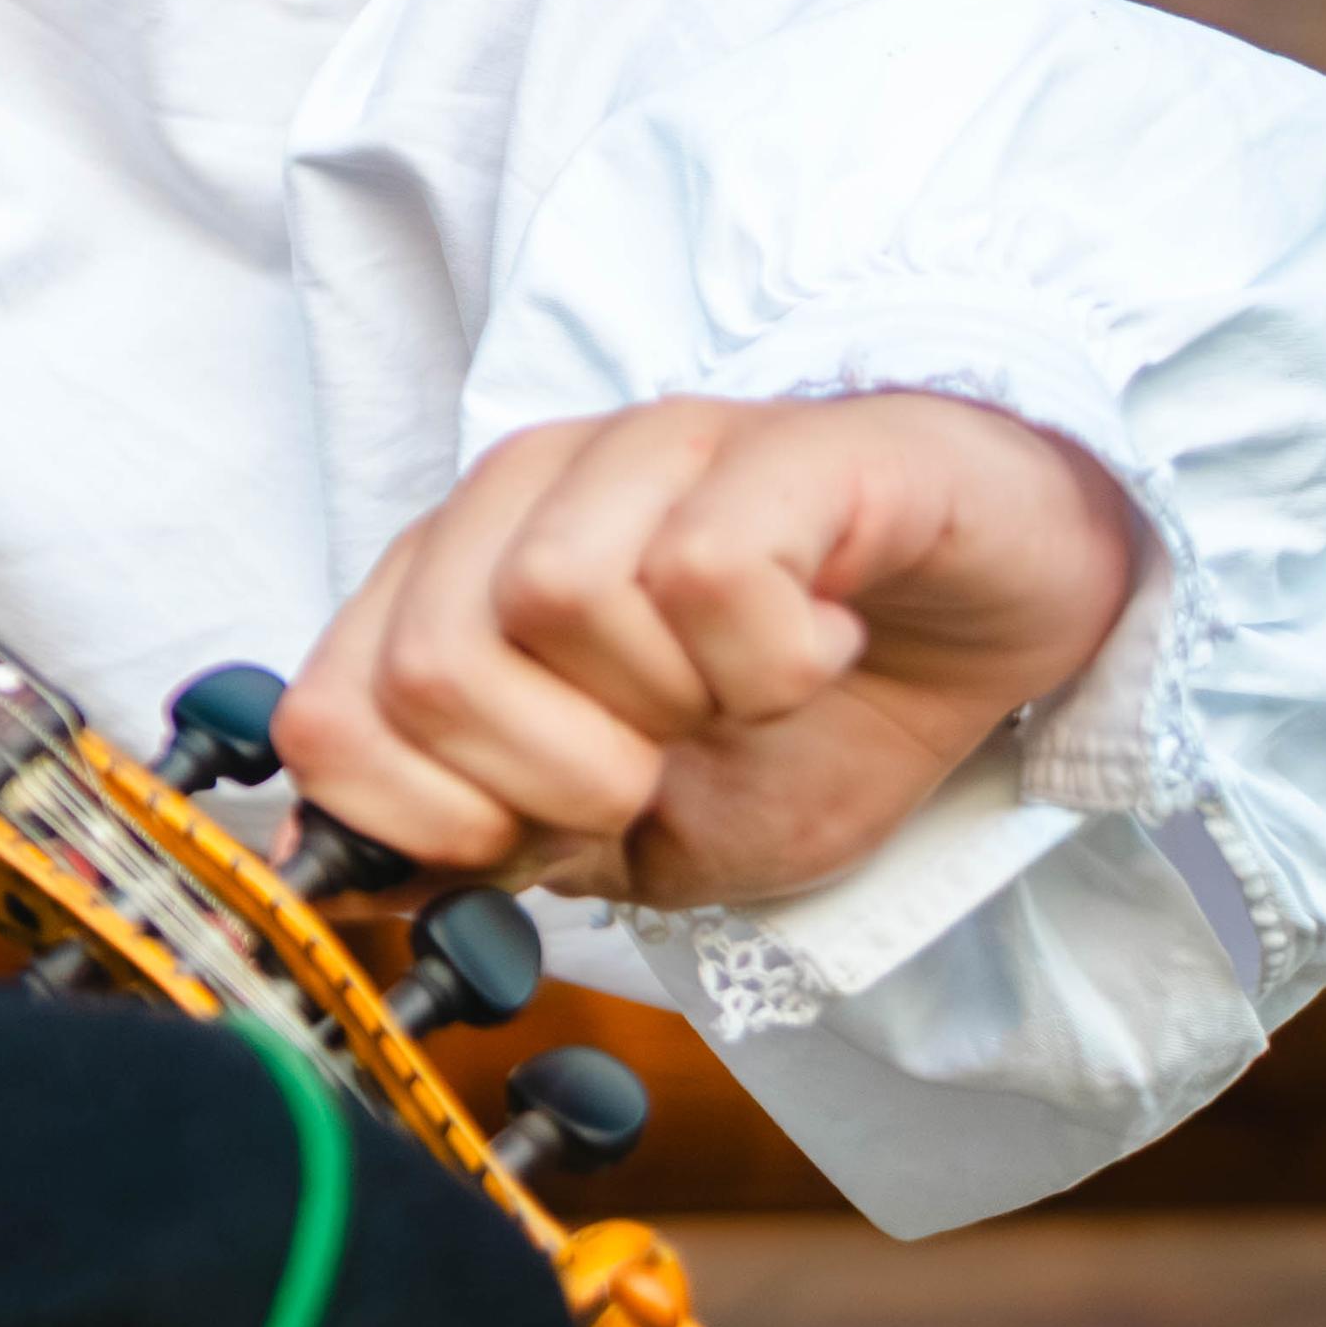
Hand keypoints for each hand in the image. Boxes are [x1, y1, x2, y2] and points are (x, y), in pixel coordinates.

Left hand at [270, 391, 1138, 910]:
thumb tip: (339, 883)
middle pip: (433, 669)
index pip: (328, 719)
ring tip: (749, 690)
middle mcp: (523, 494)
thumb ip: (492, 843)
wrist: (997, 627)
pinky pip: (707, 572)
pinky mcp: (776, 443)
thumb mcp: (639, 833)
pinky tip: (823, 646)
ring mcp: (643, 447)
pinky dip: (774, 661)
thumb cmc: (812, 718)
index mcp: (459, 585)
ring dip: (672, 707)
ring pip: (555, 600)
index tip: (548, 838)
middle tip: (666, 763)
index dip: (430, 824)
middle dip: (558, 778)